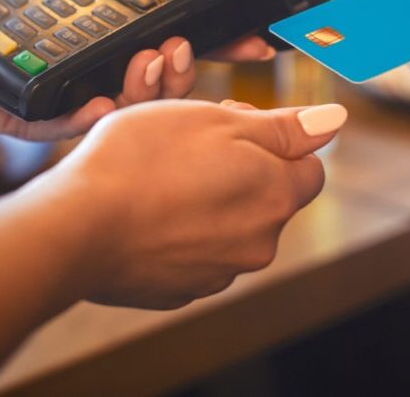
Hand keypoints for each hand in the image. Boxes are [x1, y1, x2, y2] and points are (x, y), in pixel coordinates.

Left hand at [0, 0, 273, 139]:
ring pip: (138, 109)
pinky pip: (84, 128)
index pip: (179, 42)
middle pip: (169, 84)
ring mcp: (79, 99)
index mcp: (114, 37)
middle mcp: (105, 72)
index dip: (220, 42)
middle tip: (178, 46)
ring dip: (153, 89)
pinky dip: (102, 117)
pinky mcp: (46, 121)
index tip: (258, 39)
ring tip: (148, 58)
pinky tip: (107, 103)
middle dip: (188, 70)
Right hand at [47, 99, 347, 308]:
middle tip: (190, 145)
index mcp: (275, 197)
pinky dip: (179, 231)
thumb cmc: (142, 161)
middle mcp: (258, 243)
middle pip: (267, 196)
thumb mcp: (218, 120)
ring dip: (208, 199)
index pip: (307, 166)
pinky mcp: (180, 289)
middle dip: (240, 169)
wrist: (75, 227)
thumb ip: (285, 126)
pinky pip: (194, 251)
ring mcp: (218, 272)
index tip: (232, 126)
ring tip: (160, 177)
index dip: (272, 140)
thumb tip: (334, 120)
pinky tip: (146, 211)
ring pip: (229, 224)